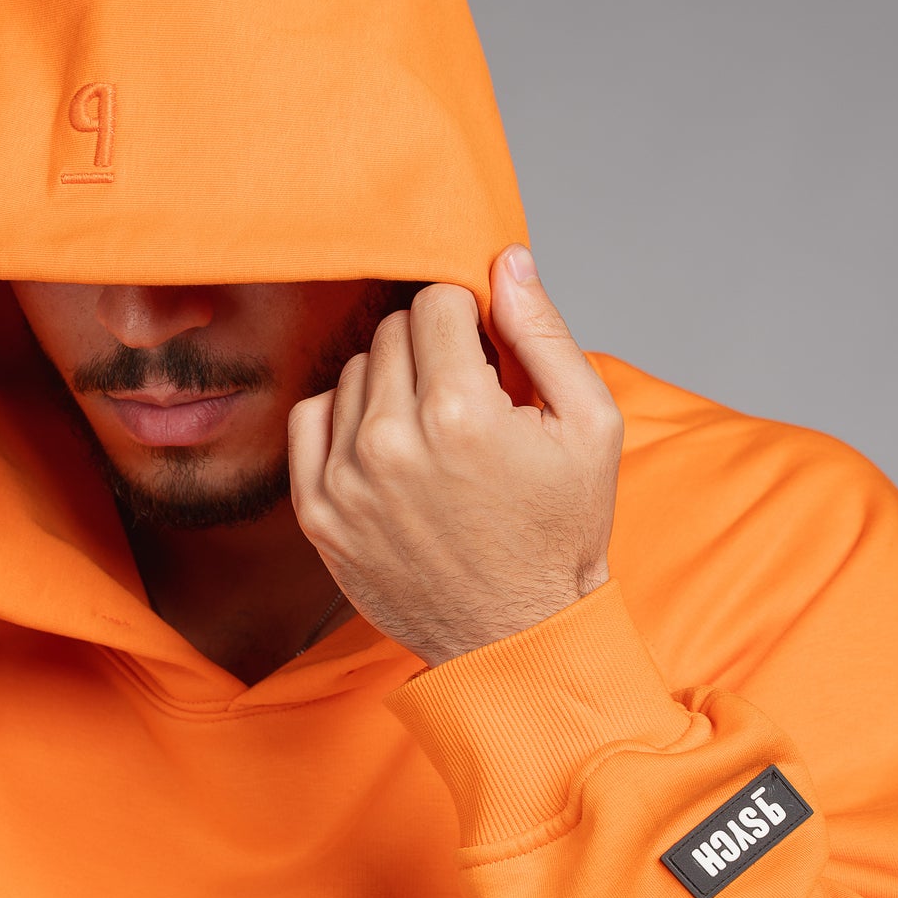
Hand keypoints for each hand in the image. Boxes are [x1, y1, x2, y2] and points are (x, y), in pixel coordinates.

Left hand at [287, 246, 621, 667]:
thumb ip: (544, 334)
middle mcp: (390, 443)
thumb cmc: (559, 532)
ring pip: (351, 371)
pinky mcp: (316, 512)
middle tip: (466, 400)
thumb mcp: (589, 427)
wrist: (514, 635)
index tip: (487, 358)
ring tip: (432, 434)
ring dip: (389, 386)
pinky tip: (386, 447)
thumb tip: (507, 261)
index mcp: (460, 414)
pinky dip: (344, 420)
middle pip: (391, 332)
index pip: (436, 302)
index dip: (468, 321)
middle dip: (432, 350)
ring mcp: (344, 480)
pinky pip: (308, 418)